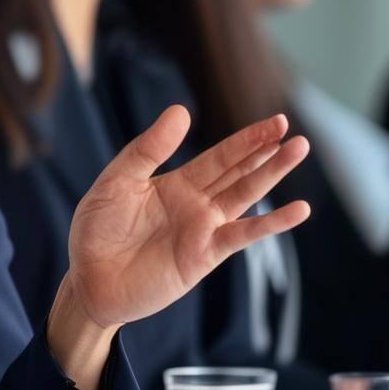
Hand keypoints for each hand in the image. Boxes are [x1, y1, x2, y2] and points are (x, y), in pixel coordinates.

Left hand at [68, 105, 309, 329]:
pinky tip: (298, 210)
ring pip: (246, 196)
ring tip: (299, 151)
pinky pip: (242, 235)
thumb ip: (148, 149)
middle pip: (239, 172)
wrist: (89, 279)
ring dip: (273, 174)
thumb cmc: (98, 230)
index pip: (220, 156)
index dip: (247, 139)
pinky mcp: (204, 255)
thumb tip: (181, 110)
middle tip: (295, 133)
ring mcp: (203, 229)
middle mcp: (196, 203)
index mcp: (176, 183)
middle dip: (267, 151)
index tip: (276, 121)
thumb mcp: (117, 180)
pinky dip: (271, 223)